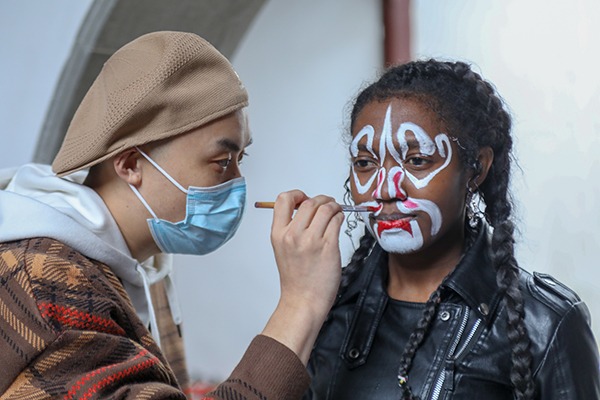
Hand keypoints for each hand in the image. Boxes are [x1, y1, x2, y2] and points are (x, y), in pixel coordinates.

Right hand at [261, 190, 343, 363]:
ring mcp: (311, 240)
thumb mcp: (282, 249)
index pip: (283, 200)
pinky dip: (340, 217)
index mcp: (278, 234)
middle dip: (321, 199)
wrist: (303, 301)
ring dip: (333, 206)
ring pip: (325, 208)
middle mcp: (293, 235)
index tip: (304, 198)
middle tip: (327, 203)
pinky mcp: (328, 247)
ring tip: (335, 211)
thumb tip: (306, 210)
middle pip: (309, 201)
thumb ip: (290, 229)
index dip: (297, 194)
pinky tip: (339, 221)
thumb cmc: (296, 279)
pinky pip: (336, 221)